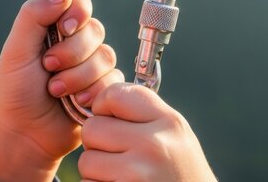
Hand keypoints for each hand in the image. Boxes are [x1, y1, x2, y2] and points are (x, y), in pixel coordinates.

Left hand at [0, 0, 123, 181]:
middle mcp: (77, 42)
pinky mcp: (104, 88)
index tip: (65, 28)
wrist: (25, 134)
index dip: (79, 11)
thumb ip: (34, 16)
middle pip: (95, 30)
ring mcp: (92, 65)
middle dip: (71, 53)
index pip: (80, 0)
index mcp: (55, 26)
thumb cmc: (15, 92)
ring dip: (79, 76)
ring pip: (106, 56)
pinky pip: (114, 80)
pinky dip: (93, 92)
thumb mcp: (16, 51)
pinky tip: (76, 102)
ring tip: (56, 91)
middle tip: (48, 68)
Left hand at [80, 83, 217, 181]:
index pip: (115, 94)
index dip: (103, 105)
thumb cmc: (181, 172)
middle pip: (92, 128)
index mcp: (168, 122)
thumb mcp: (175, 135)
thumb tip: (99, 99)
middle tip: (116, 155)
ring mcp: (137, 174)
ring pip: (86, 161)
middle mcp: (154, 145)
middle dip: (97, 143)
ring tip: (121, 175)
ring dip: (96, 171)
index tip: (110, 119)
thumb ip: (144, 114)